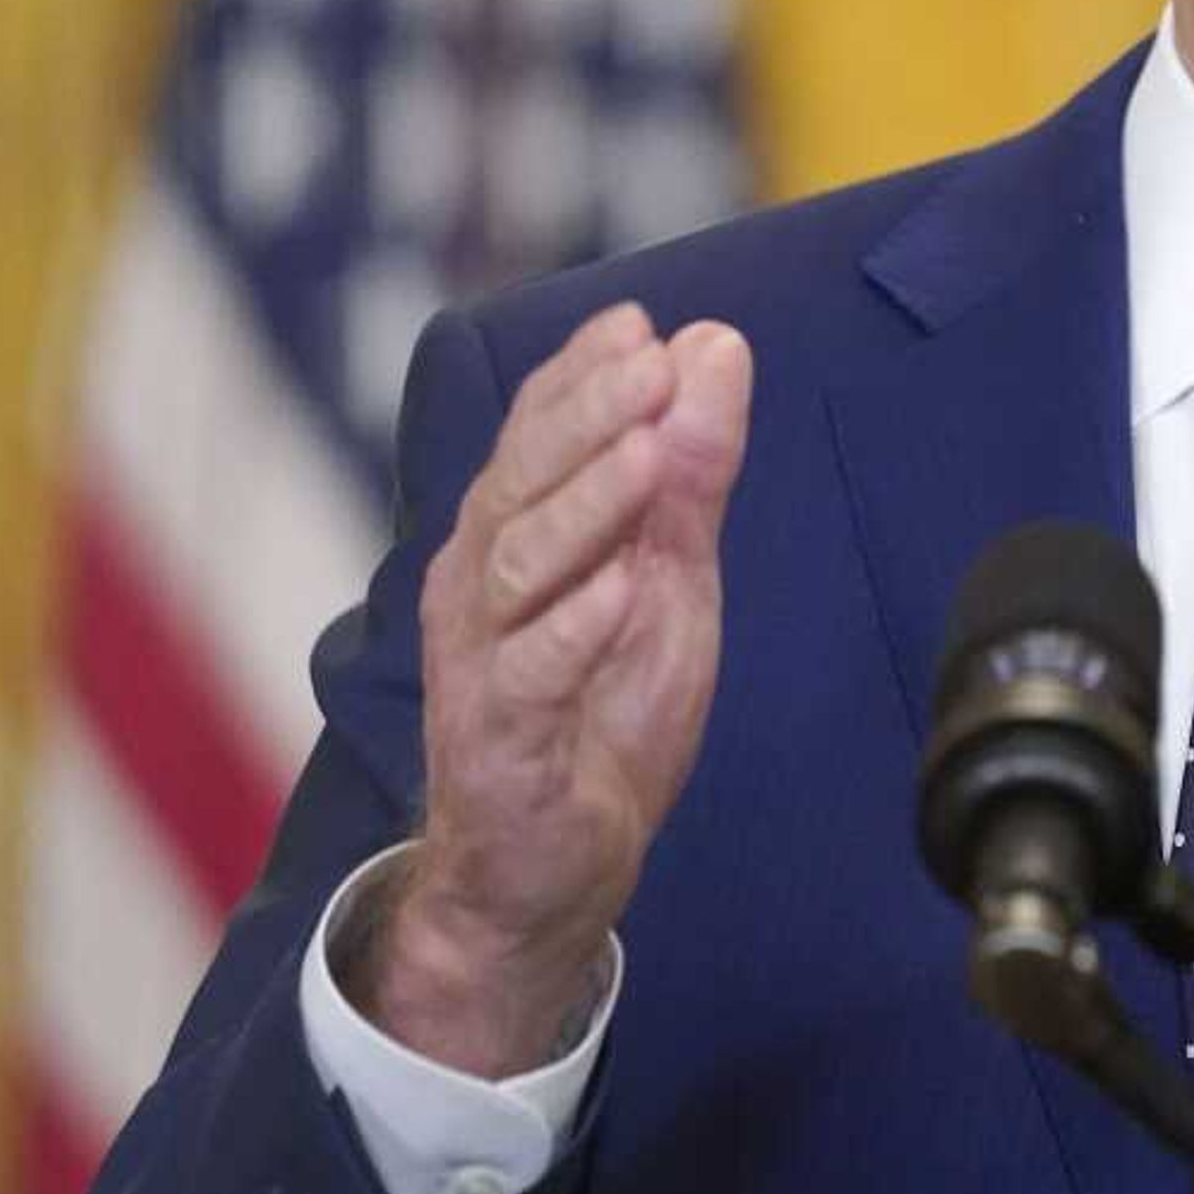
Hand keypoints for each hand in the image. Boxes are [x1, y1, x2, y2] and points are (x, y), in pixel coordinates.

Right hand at [352, 302, 752, 1076]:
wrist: (552, 870)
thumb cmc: (598, 712)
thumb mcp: (669, 578)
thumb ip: (690, 472)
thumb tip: (714, 348)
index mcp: (514, 533)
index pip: (537, 432)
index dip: (581, 376)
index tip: (638, 323)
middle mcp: (479, 584)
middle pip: (520, 482)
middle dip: (585, 416)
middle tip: (650, 365)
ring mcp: (480, 663)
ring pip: (516, 565)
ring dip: (584, 506)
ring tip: (645, 456)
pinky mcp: (498, 742)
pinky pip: (527, 676)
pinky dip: (572, 631)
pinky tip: (619, 591)